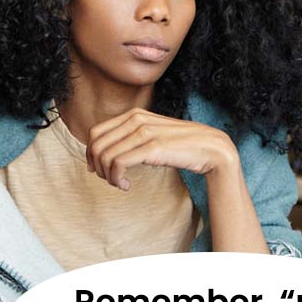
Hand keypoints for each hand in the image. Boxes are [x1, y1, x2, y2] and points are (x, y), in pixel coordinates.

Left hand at [85, 108, 238, 190]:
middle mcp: (136, 120)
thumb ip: (130, 139)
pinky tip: (126, 186)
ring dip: (108, 176)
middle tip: (109, 180)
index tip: (98, 169)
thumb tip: (104, 155)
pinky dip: (117, 179)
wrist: (211, 148)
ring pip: (105, 156)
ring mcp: (144, 132)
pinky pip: (119, 164)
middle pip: (96, 145)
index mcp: (133, 115)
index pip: (95, 132)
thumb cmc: (179, 146)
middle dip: (97, 166)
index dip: (91, 153)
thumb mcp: (151, 136)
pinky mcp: (152, 147)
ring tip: (119, 184)